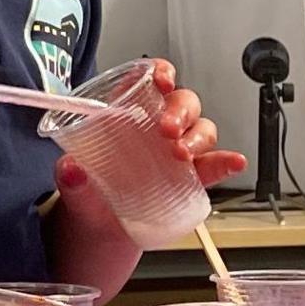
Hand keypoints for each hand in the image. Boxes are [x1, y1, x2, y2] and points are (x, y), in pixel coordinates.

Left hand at [53, 57, 246, 217]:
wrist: (99, 234)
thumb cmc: (88, 197)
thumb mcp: (74, 187)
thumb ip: (71, 179)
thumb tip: (71, 170)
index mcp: (127, 115)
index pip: (149, 79)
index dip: (160, 72)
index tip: (162, 80)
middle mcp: (156, 128)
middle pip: (182, 102)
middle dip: (180, 110)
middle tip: (167, 129)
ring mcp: (176, 153)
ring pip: (201, 129)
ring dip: (198, 136)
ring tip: (182, 153)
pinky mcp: (190, 180)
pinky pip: (213, 166)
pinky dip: (225, 163)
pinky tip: (233, 162)